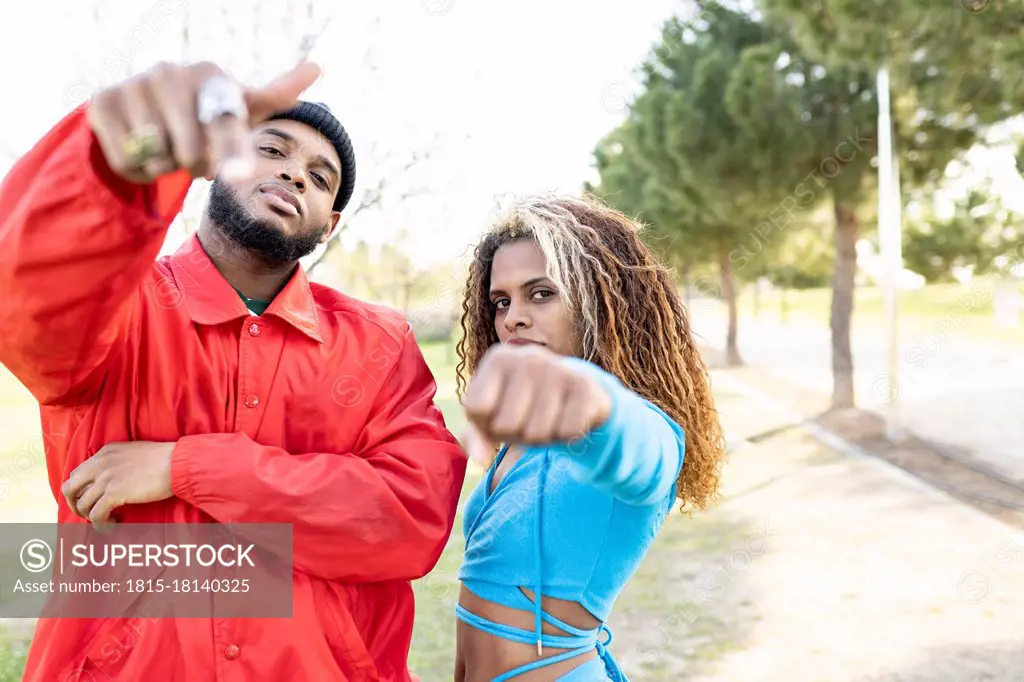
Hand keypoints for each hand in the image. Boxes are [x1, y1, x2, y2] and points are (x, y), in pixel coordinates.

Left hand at [61, 442, 175, 525]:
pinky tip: (112, 525)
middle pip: (69, 488)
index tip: (90, 498)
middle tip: (87, 513)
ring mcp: (106, 478)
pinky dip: (100, 525)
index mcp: (105, 452)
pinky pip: (96, 515)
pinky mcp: (114, 493)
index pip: (78, 472)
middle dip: (74, 504)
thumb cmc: (164, 459)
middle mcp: (100, 464)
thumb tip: (115, 480)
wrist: (177, 462)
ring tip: (106, 520)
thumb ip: (119, 462)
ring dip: (90, 517)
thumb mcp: (135, 453)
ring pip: (82, 505)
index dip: (80, 489)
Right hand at [87, 59, 321, 183]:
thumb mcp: (242, 105)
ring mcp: (133, 84)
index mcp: (210, 75)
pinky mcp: (102, 102)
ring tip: (168, 145)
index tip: (241, 176)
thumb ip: (277, 93)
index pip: (224, 124)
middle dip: (196, 165)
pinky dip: (138, 168)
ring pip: (157, 159)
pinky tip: (142, 147)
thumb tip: (317, 66)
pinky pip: (127, 161)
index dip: (232, 153)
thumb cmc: (205, 110)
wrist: (146, 104)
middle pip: (189, 155)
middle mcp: (169, 72)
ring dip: (166, 167)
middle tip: (195, 152)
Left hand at [461, 344, 611, 463]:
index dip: (487, 423)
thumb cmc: (523, 404)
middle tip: (527, 419)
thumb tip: (479, 459)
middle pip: (505, 425)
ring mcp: (559, 369)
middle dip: (515, 434)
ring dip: (541, 438)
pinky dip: (565, 436)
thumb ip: (476, 436)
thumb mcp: (493, 415)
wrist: (574, 388)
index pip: (477, 409)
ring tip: (547, 419)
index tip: (500, 413)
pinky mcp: (585, 386)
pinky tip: (567, 418)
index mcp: (498, 358)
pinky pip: (567, 433)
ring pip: (537, 434)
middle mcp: (528, 357)